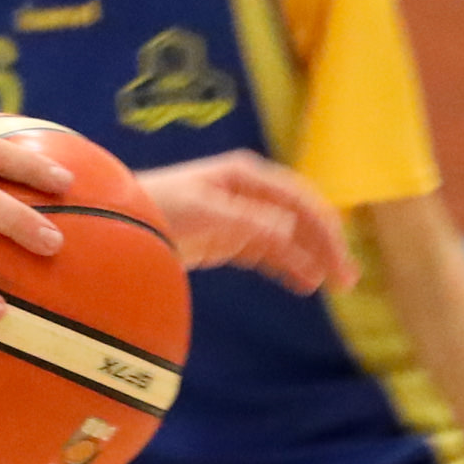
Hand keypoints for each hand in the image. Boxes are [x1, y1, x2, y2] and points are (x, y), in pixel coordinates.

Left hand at [140, 151, 348, 293]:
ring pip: (289, 238)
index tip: (340, 257)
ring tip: (333, 286)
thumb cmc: (157, 208)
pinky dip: (289, 267)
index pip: (299, 199)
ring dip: (312, 258)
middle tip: (347, 280)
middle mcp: (249, 193)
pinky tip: (304, 284)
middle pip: (300, 218)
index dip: (324, 227)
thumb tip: (293, 233)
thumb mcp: (206, 212)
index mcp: (246, 176)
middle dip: (325, 245)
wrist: (116, 225)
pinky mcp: (229, 241)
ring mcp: (240, 217)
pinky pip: (269, 253)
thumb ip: (250, 222)